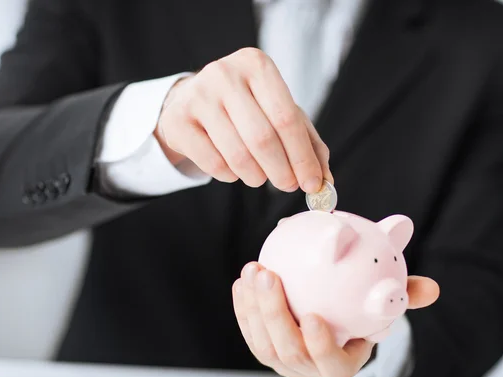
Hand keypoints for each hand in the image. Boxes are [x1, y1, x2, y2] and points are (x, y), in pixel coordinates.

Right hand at [154, 47, 332, 193]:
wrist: (191, 100)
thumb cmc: (246, 107)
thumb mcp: (280, 113)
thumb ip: (308, 143)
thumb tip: (324, 181)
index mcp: (257, 65)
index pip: (287, 119)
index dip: (302, 157)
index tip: (313, 184)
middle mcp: (225, 74)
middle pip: (262, 138)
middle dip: (281, 171)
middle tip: (288, 186)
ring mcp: (198, 97)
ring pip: (237, 155)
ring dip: (256, 176)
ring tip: (260, 177)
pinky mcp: (177, 121)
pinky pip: (214, 164)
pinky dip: (230, 176)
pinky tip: (234, 169)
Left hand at [232, 262, 438, 376]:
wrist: (334, 318)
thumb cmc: (361, 311)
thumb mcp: (384, 301)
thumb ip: (404, 294)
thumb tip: (432, 288)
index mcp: (342, 364)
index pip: (332, 364)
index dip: (321, 346)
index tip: (314, 317)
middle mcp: (310, 369)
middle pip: (289, 350)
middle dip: (274, 314)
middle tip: (270, 275)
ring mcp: (284, 363)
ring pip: (263, 342)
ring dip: (254, 306)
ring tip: (254, 270)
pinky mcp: (265, 349)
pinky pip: (250, 331)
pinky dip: (244, 307)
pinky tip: (243, 280)